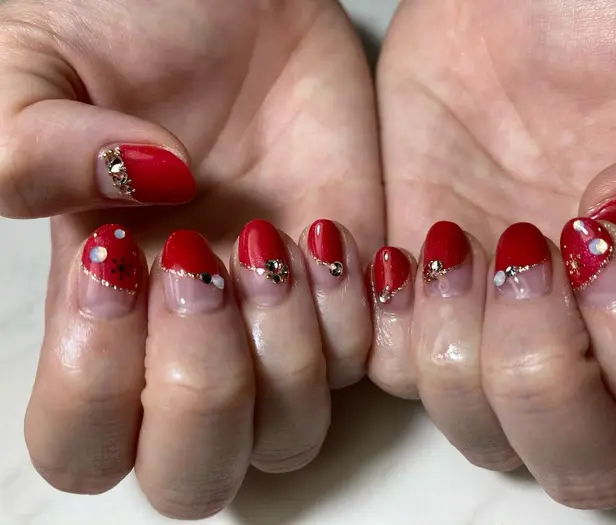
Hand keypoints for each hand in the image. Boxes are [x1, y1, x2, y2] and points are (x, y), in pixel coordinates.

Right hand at [1, 0, 381, 518]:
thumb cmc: (127, 22)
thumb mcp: (31, 65)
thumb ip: (22, 149)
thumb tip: (134, 202)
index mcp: (101, 307)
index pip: (83, 442)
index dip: (95, 389)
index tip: (120, 258)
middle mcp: (190, 333)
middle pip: (195, 473)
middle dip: (203, 392)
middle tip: (200, 269)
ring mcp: (276, 319)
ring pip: (290, 433)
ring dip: (286, 352)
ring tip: (273, 236)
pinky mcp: (348, 286)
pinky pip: (364, 359)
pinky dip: (354, 309)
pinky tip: (327, 226)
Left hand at [373, 0, 615, 508]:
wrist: (513, 2)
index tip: (600, 243)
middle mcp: (590, 337)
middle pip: (579, 461)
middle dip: (544, 381)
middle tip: (526, 258)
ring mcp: (498, 322)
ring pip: (478, 429)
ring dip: (459, 357)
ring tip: (453, 244)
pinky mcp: (422, 295)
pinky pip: (396, 369)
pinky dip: (394, 326)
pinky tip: (409, 252)